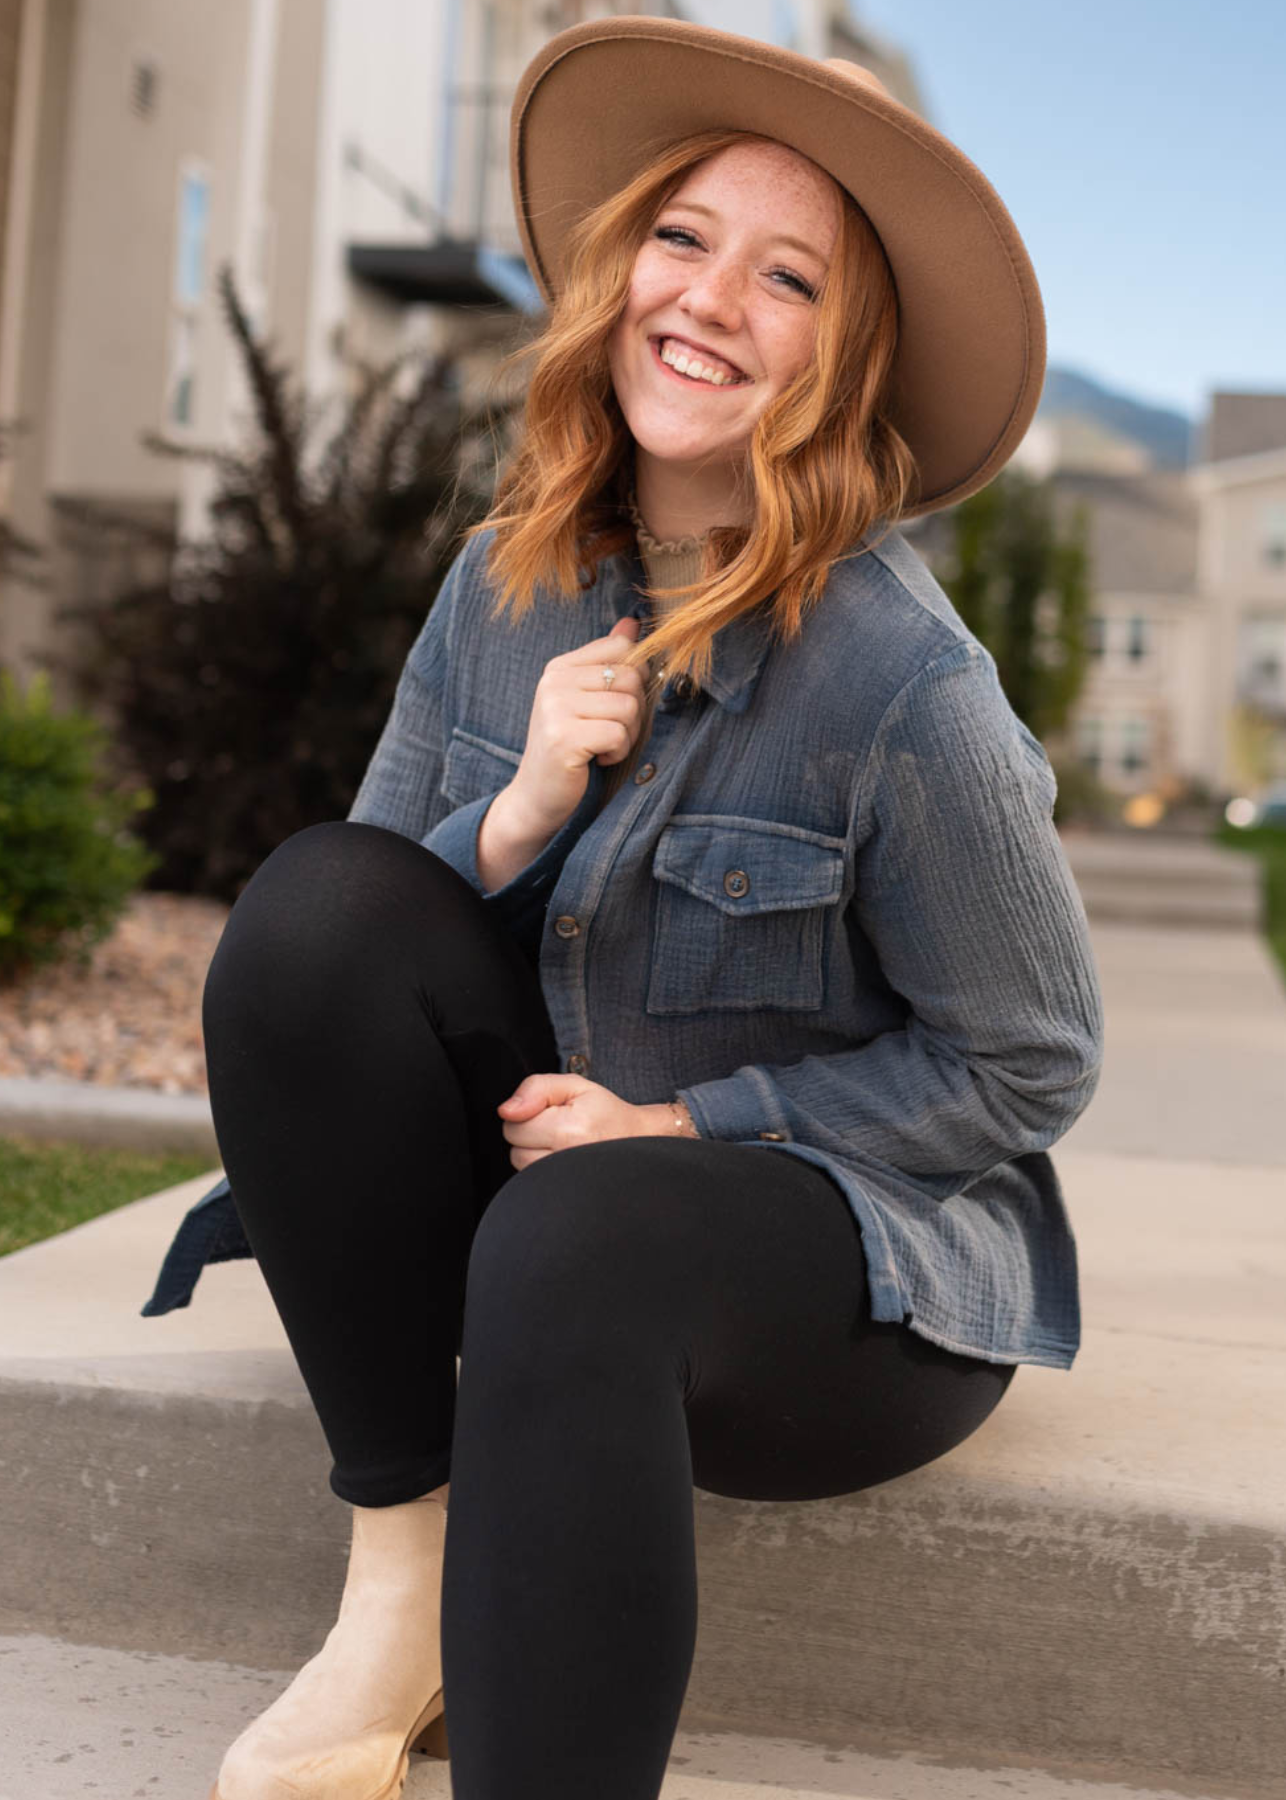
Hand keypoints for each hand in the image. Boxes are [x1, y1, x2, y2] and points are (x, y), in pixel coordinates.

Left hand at [497, 1074, 674, 1169]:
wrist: (639, 1141)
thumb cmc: (606, 1113)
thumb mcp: (574, 1086)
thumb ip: (536, 1088)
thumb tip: (506, 1111)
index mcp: (570, 1131)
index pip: (513, 1125)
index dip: (529, 1114)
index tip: (554, 1113)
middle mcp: (568, 1162)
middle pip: (515, 1150)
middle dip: (531, 1136)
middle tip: (560, 1128)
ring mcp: (568, 1184)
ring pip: (523, 1169)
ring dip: (536, 1155)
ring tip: (563, 1145)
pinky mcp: (566, 1198)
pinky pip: (534, 1184)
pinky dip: (543, 1171)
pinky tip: (562, 1161)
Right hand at [505, 615, 646, 840]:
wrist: (537, 796)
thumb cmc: (570, 749)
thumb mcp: (587, 700)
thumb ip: (608, 662)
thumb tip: (633, 622)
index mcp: (560, 667)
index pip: (622, 647)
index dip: (634, 678)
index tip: (614, 705)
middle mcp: (554, 681)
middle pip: (631, 678)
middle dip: (633, 712)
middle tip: (608, 732)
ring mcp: (555, 708)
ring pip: (629, 707)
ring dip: (626, 735)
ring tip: (600, 746)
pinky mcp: (563, 737)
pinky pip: (619, 734)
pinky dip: (617, 752)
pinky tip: (596, 759)